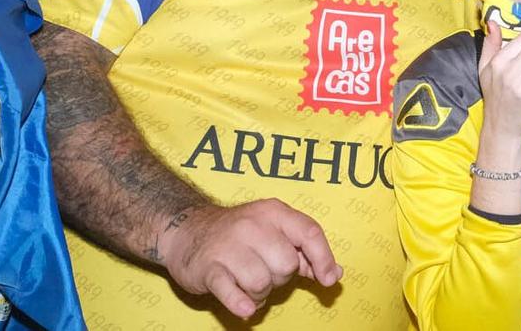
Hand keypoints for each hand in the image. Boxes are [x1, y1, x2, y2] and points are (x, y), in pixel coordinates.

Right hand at [158, 198, 339, 319]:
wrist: (187, 231)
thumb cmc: (239, 236)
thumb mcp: (273, 233)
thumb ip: (304, 252)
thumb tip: (333, 273)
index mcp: (274, 213)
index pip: (309, 233)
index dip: (323, 258)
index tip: (327, 280)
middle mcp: (253, 225)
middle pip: (287, 264)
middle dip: (281, 278)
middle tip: (265, 274)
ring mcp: (229, 246)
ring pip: (262, 282)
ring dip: (259, 293)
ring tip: (248, 286)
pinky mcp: (209, 268)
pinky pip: (231, 291)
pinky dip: (240, 303)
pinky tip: (245, 308)